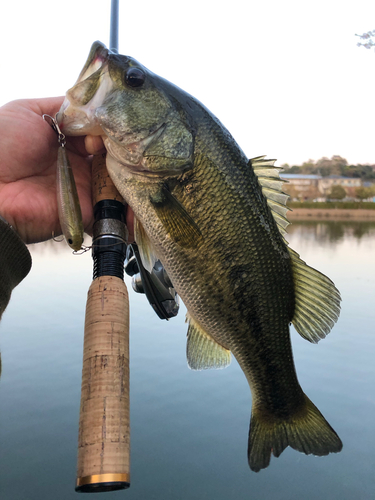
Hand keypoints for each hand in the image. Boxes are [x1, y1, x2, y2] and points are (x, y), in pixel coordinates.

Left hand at [0, 98, 133, 243]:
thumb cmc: (2, 145)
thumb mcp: (29, 111)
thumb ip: (65, 106)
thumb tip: (97, 106)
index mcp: (67, 141)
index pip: (102, 132)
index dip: (114, 127)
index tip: (121, 124)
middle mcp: (80, 164)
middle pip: (115, 157)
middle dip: (129, 150)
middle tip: (139, 145)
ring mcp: (85, 188)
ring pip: (119, 182)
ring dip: (135, 177)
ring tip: (149, 169)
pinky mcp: (87, 211)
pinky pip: (114, 211)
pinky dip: (131, 210)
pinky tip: (146, 198)